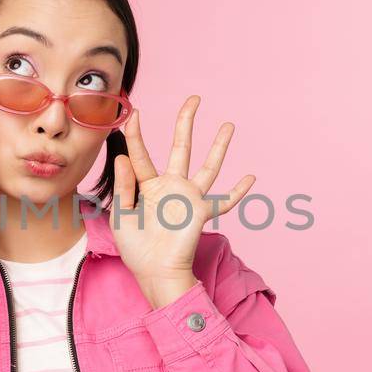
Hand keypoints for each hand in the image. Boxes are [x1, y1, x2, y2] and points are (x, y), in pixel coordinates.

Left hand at [112, 95, 255, 307]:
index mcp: (148, 185)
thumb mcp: (121, 215)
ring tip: (228, 125)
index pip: (141, 154)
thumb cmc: (134, 248)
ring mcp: (189, 197)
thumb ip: (123, 185)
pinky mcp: (202, 212)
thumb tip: (122, 156)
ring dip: (219, 146)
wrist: (153, 272)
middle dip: (186, 123)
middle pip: (181, 148)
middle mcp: (171, 186)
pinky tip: (250, 178)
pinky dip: (238, 192)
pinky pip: (224, 201)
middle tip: (194, 99)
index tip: (135, 113)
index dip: (137, 135)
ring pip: (208, 166)